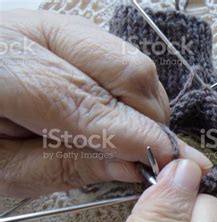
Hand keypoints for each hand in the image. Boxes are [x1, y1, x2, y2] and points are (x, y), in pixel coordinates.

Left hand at [0, 10, 211, 196]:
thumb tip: (133, 166)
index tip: (170, 164)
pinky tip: (116, 116)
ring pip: (132, 59)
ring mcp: (48, 24)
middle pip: (125, 68)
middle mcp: (24, 31)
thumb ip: (67, 166)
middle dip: (150, 120)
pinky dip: (133, 94)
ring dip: (145, 107)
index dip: (135, 136)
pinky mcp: (65, 30)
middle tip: (154, 157)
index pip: (83, 101)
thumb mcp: (2, 171)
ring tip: (128, 139)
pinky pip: (121, 57)